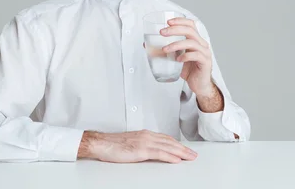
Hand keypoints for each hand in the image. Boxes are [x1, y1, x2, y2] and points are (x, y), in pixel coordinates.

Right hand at [78, 130, 197, 162]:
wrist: (101, 143)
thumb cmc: (112, 144)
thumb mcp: (131, 143)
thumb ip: (142, 146)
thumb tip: (151, 152)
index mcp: (144, 134)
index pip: (165, 138)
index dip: (177, 144)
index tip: (185, 149)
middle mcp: (146, 136)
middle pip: (170, 142)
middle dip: (183, 148)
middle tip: (193, 154)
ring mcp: (144, 142)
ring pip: (167, 146)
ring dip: (181, 152)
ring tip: (190, 157)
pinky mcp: (141, 150)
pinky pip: (159, 153)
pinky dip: (170, 156)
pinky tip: (176, 159)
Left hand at [160, 17, 213, 95]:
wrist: (199, 85)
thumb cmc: (188, 70)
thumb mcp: (175, 58)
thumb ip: (165, 50)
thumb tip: (147, 45)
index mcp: (195, 40)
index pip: (190, 24)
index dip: (180, 21)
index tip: (168, 22)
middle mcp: (202, 44)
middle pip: (190, 30)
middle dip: (174, 30)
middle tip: (162, 33)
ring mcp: (205, 53)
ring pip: (192, 42)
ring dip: (176, 44)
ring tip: (165, 49)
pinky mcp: (205, 62)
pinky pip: (196, 55)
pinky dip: (185, 56)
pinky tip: (178, 60)